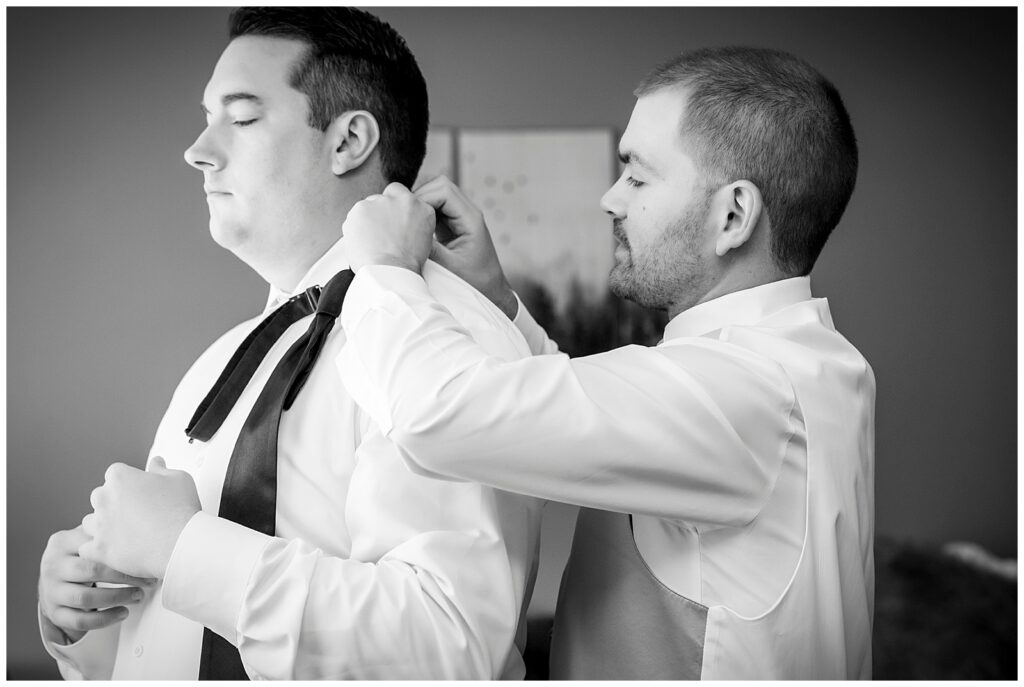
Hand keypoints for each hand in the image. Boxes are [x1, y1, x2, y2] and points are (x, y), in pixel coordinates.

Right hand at [39, 524, 154, 643]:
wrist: (53, 577)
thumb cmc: (79, 553)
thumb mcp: (85, 538)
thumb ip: (104, 532)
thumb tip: (142, 530)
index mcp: (61, 542)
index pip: (94, 547)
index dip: (123, 555)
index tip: (147, 559)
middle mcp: (52, 566)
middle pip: (91, 571)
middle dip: (124, 577)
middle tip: (148, 581)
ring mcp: (51, 591)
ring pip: (85, 598)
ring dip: (117, 598)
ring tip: (139, 596)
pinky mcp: (54, 613)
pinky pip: (80, 621)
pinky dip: (105, 619)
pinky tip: (123, 613)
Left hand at [79, 457, 199, 579]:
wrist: (180, 543)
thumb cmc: (181, 508)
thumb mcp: (179, 478)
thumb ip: (161, 468)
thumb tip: (155, 462)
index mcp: (120, 477)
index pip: (115, 475)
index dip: (128, 484)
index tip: (140, 493)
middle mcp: (104, 498)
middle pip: (100, 497)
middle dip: (113, 504)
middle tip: (135, 514)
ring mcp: (99, 524)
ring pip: (90, 523)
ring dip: (102, 527)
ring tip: (125, 534)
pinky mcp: (98, 548)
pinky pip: (87, 549)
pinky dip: (97, 550)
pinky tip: (114, 551)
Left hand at [343, 182, 435, 272]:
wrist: (390, 271)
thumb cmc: (406, 264)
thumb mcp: (424, 240)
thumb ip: (411, 223)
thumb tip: (401, 223)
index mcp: (419, 207)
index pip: (401, 193)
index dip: (392, 206)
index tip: (389, 218)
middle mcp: (399, 200)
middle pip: (382, 199)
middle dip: (379, 214)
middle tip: (380, 235)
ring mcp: (377, 203)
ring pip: (367, 208)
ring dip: (367, 222)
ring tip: (372, 244)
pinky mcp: (359, 210)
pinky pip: (354, 218)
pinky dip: (355, 229)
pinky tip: (363, 244)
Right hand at [414, 176, 517, 319]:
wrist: (491, 291)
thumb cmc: (475, 282)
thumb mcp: (448, 267)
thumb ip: (428, 247)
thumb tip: (403, 233)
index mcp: (471, 219)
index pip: (444, 190)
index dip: (423, 197)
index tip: (409, 216)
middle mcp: (468, 212)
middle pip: (439, 186)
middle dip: (419, 197)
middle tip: (404, 217)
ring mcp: (460, 216)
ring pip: (436, 194)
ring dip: (420, 205)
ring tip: (407, 223)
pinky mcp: (453, 224)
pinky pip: (435, 208)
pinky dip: (423, 213)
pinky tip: (413, 229)